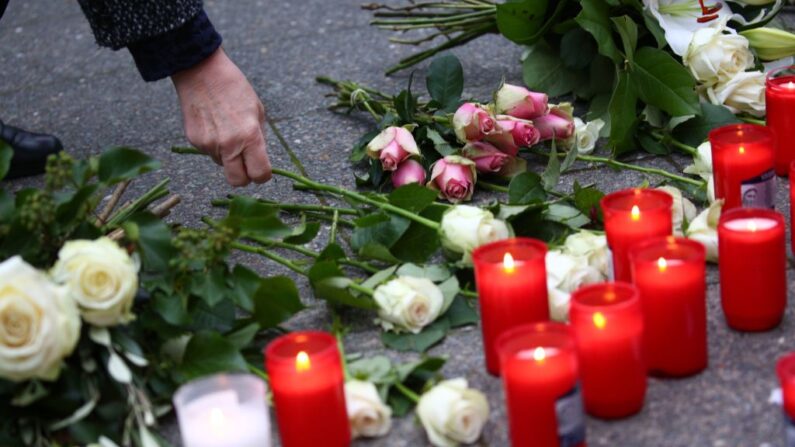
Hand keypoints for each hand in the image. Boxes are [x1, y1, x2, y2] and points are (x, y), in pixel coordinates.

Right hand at [171, 48, 270, 185]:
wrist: (201, 72)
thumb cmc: (234, 88)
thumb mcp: (257, 110)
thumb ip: (260, 138)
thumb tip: (259, 158)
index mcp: (250, 136)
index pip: (259, 174)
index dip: (263, 175)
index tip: (262, 170)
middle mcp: (229, 145)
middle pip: (238, 181)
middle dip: (244, 177)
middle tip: (246, 165)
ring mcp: (209, 144)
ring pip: (222, 164)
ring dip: (227, 156)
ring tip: (226, 130)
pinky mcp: (194, 141)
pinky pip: (209, 153)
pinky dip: (214, 145)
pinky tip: (214, 125)